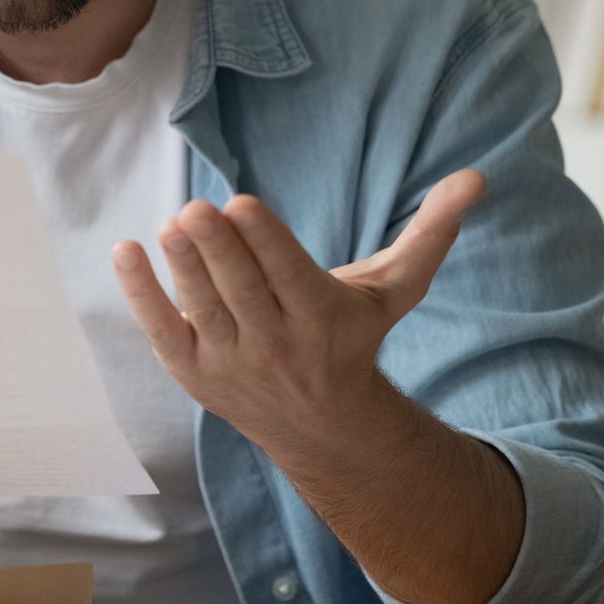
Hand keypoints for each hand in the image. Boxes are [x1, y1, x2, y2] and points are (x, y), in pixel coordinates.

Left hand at [111, 171, 486, 465]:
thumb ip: (431, 232)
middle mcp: (276, 344)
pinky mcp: (194, 373)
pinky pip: (163, 332)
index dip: (263, 242)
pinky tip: (125, 252)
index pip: (288, 277)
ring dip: (183, 269)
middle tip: (194, 209)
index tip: (241, 203)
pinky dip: (142, 295)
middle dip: (218, 251)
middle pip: (242, 293)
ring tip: (170, 226)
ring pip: (204, 311)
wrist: (324, 428)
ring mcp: (231, 362)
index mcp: (321, 318)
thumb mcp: (396, 290)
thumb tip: (477, 175)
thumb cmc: (355, 337)